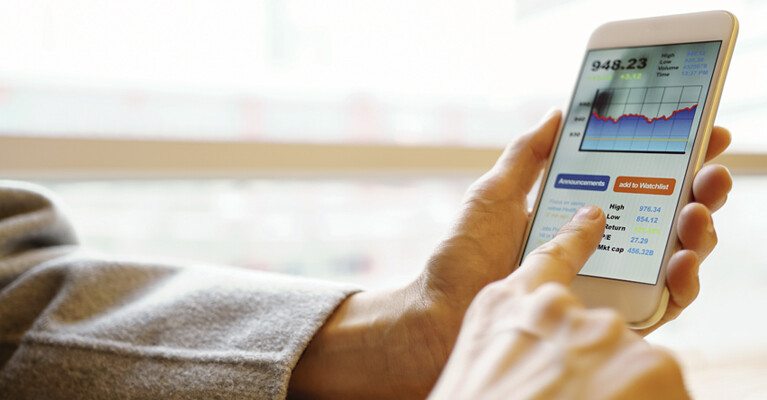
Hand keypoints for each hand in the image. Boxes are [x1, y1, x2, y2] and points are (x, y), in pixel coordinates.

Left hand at [288, 110, 729, 398]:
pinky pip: (661, 303)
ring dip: (697, 232)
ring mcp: (607, 282)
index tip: (703, 135)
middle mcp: (600, 247)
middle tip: (709, 173)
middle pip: (665, 216)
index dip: (675, 160)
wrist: (443, 313)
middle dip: (697, 191)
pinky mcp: (608, 319)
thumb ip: (526, 156)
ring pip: (673, 256)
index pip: (638, 183)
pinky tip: (681, 261)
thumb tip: (558, 112)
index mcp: (578, 215)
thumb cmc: (463, 254)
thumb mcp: (494, 194)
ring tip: (696, 213)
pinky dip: (682, 282)